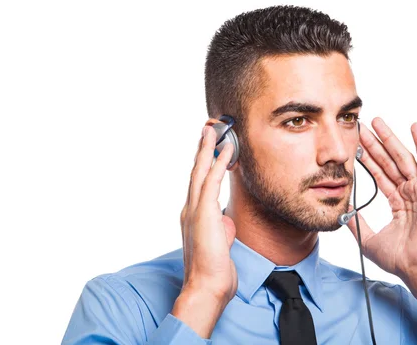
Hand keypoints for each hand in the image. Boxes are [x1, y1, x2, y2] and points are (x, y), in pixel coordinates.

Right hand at [179, 124, 236, 303]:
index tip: (209, 147)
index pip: (198, 183)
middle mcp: (190, 209)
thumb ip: (221, 228)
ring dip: (208, 149)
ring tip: (214, 130)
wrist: (206, 286)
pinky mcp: (204, 213)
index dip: (204, 163)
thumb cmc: (214, 269)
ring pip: (201, 171)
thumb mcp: (219, 243)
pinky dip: (219, 163)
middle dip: (202, 149)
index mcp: (192, 215)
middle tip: (208, 129)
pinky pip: (212, 181)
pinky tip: (226, 149)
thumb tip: (225, 221)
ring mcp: (195, 210)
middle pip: (196, 171)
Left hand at [346, 117, 416, 303]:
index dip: (367, 158)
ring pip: (402, 157)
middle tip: (362, 126)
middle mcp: (409, 193)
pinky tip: (414, 127)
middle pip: (388, 161)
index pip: (379, 174)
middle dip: (374, 143)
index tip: (356, 144)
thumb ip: (356, 222)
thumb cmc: (399, 258)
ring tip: (377, 122)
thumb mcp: (367, 238)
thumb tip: (342, 210)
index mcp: (398, 203)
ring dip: (390, 138)